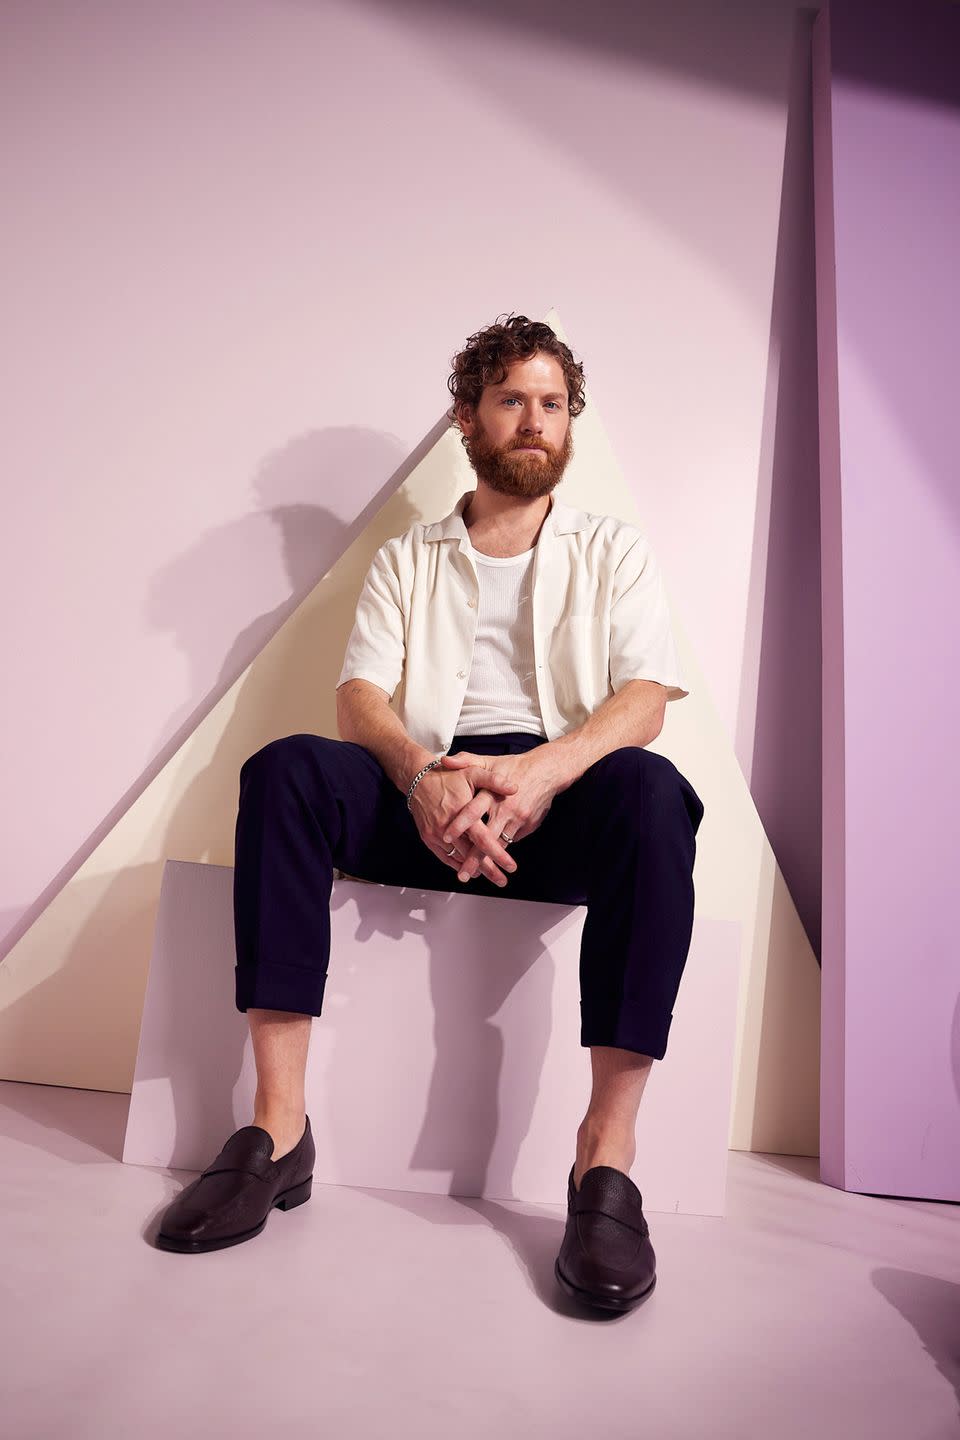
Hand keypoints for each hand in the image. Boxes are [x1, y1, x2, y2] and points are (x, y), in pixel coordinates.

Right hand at [408, 764, 519, 884]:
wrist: (417, 779)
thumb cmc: (448, 776)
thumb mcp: (473, 772)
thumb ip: (494, 780)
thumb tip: (515, 788)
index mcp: (462, 813)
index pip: (483, 839)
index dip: (498, 855)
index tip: (511, 867)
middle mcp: (448, 827)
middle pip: (471, 855)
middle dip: (489, 870)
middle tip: (502, 881)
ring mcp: (436, 834)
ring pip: (458, 858)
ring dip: (474, 869)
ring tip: (490, 876)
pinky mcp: (428, 838)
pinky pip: (445, 857)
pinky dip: (458, 864)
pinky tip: (469, 869)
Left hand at [438, 748, 565, 881]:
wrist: (547, 770)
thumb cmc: (514, 766)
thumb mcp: (489, 760)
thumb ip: (466, 761)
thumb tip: (444, 760)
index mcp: (492, 793)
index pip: (473, 811)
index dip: (460, 825)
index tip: (447, 837)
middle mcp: (505, 809)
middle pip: (487, 837)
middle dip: (474, 858)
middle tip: (463, 875)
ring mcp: (518, 819)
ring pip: (501, 845)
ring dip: (489, 861)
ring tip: (477, 875)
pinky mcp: (528, 826)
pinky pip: (512, 840)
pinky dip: (502, 849)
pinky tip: (494, 858)